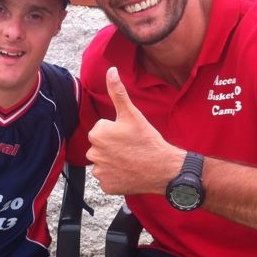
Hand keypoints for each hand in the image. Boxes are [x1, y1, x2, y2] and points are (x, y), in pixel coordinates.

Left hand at [86, 67, 182, 194]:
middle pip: (100, 147)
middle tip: (130, 148)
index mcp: (97, 134)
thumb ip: (117, 92)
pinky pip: (107, 179)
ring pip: (103, 163)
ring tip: (130, 159)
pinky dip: (116, 177)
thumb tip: (110, 70)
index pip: (101, 130)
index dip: (116, 132)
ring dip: (113, 162)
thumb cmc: (147, 140)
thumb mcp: (132, 113)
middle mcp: (94, 154)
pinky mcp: (106, 186)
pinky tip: (128, 172)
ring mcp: (100, 172)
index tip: (128, 136)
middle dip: (112, 147)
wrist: (163, 168)